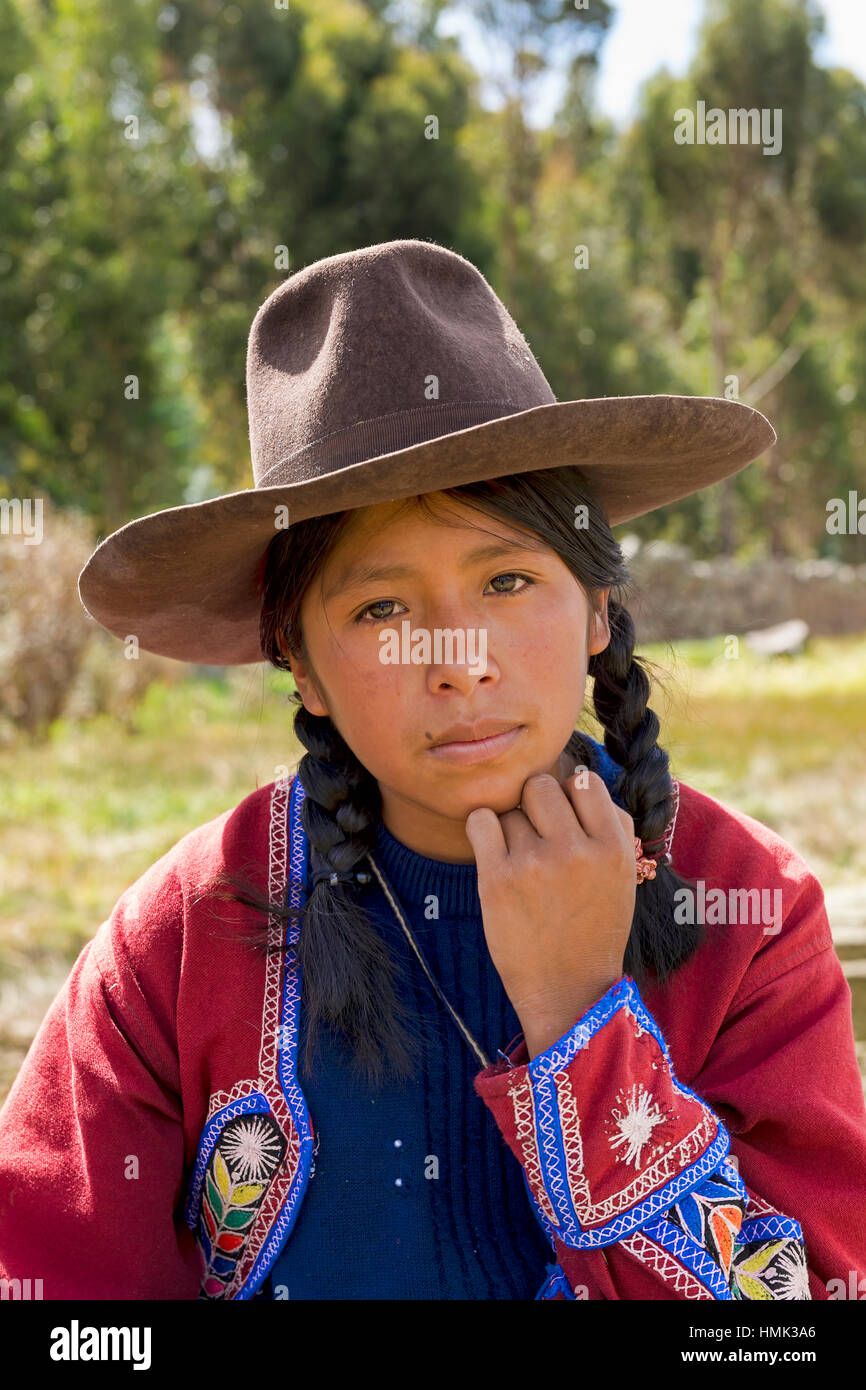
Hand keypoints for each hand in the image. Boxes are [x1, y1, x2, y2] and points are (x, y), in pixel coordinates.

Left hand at [464, 766, 636, 1058]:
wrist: (568, 992)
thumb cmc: (595, 929)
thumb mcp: (623, 877)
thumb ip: (610, 825)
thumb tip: (578, 780)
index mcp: (614, 846)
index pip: (583, 780)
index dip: (569, 794)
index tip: (564, 819)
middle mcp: (576, 849)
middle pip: (540, 785)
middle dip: (535, 806)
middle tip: (537, 838)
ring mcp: (535, 863)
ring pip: (510, 808)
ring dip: (511, 828)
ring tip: (522, 863)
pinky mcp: (497, 879)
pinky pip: (480, 820)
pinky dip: (482, 830)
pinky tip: (493, 853)